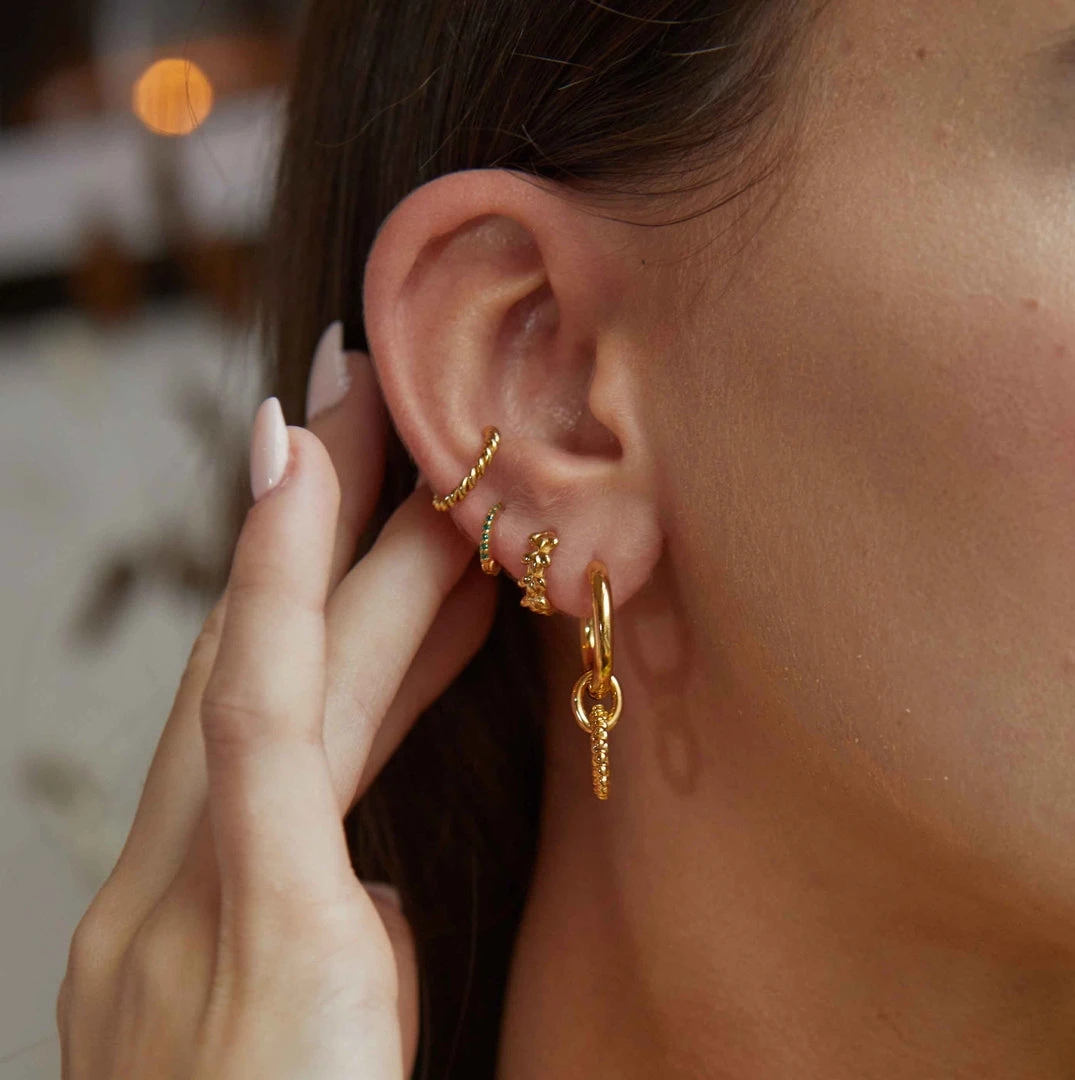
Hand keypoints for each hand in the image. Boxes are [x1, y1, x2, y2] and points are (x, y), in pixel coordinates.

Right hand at [57, 346, 497, 1077]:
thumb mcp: (318, 1025)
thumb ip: (331, 932)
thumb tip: (371, 868)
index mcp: (193, 920)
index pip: (276, 725)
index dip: (315, 606)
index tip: (363, 508)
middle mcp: (164, 892)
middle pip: (265, 664)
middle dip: (317, 525)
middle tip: (362, 403)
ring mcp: (184, 900)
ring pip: (274, 660)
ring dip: (324, 520)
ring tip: (370, 402)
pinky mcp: (247, 916)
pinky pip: (260, 711)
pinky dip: (273, 578)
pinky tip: (295, 466)